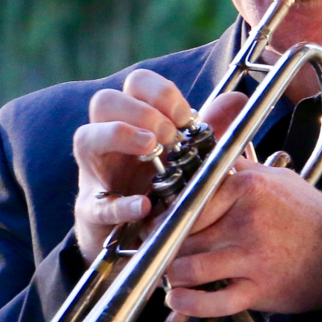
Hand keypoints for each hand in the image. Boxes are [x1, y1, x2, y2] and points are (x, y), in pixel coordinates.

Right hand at [72, 69, 243, 262]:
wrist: (136, 238)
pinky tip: (144, 206)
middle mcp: (106, 139)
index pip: (136, 84)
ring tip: (150, 148)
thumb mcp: (188, 155)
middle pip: (105, 101)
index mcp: (132, 120)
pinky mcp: (92, 211)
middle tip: (170, 136)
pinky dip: (121, 205)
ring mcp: (94, 173)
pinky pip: (96, 203)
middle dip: (142, 112)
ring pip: (85, 138)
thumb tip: (235, 99)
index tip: (185, 116)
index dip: (160, 92)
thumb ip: (210, 127)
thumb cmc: (160, 184)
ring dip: (119, 135)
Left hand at [164, 163, 321, 319]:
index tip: (159, 226)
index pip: (189, 203)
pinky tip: (178, 300)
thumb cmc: (311, 217)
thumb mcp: (279, 179)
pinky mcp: (257, 289)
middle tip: (160, 252)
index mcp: (246, 189)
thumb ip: (241, 170)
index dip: (168, 218)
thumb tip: (211, 158)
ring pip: (189, 267)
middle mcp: (245, 221)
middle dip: (165, 247)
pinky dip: (188, 304)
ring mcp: (250, 257)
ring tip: (171, 275)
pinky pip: (212, 302)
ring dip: (172, 275)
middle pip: (183, 236)